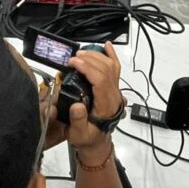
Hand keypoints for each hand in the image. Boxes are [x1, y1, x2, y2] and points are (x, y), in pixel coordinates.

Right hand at [64, 42, 124, 157]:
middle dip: (90, 59)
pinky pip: (115, 68)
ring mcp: (115, 90)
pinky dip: (111, 55)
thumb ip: (78, 121)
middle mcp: (114, 95)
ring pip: (111, 66)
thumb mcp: (78, 135)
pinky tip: (106, 46)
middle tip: (73, 58)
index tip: (74, 63)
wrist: (97, 141)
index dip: (88, 68)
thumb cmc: (87, 137)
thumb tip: (76, 105)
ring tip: (81, 54)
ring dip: (97, 56)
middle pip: (107, 70)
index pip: (101, 80)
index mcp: (106, 105)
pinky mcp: (113, 87)